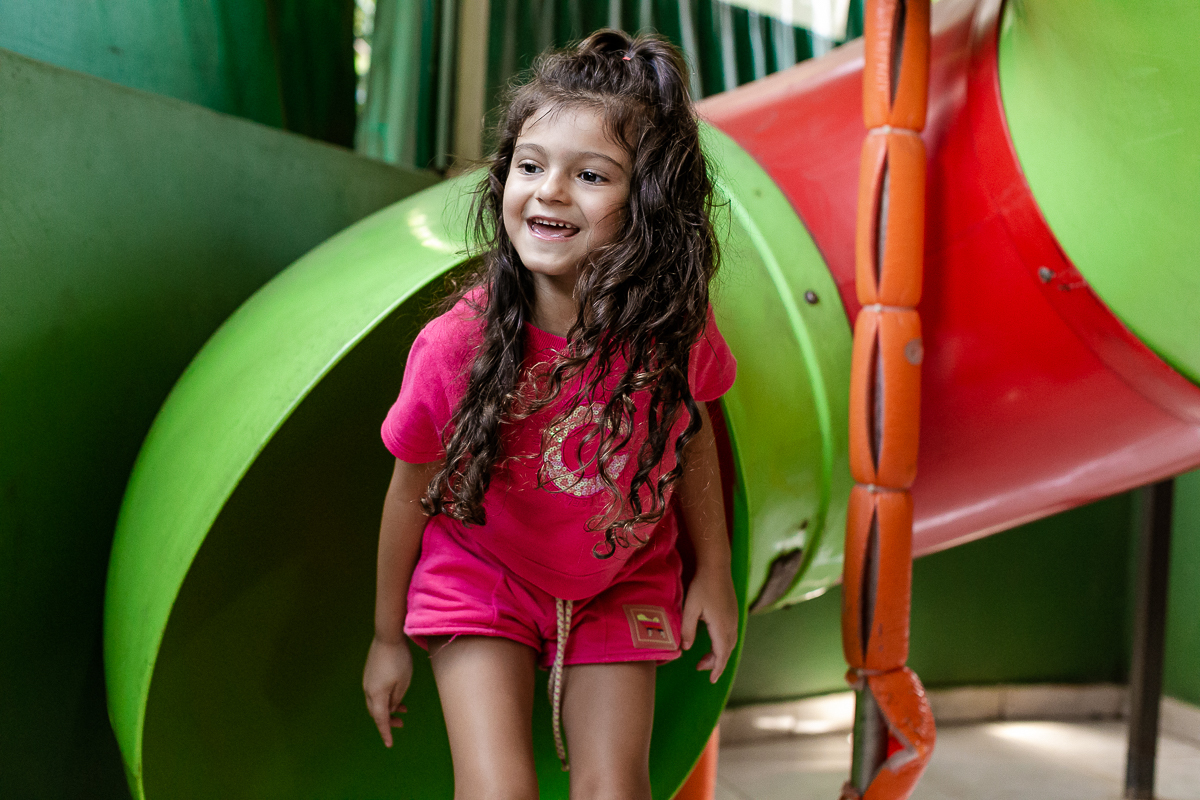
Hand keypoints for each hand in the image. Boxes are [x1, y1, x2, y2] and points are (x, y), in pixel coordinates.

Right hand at [363, 635, 413, 746]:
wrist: (388, 636)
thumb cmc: (399, 659)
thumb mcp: (403, 683)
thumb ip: (396, 699)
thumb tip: (391, 708)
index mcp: (377, 695)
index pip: (380, 720)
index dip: (385, 732)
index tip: (389, 744)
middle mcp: (368, 690)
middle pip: (377, 712)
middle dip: (387, 721)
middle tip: (401, 724)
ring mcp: (367, 681)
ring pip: (377, 702)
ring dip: (388, 708)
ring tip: (404, 709)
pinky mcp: (370, 673)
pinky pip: (376, 692)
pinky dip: (386, 698)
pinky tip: (397, 694)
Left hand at [681, 566, 738, 682]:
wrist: (717, 566)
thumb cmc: (702, 586)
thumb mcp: (690, 608)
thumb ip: (687, 630)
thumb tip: (686, 649)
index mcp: (721, 627)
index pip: (721, 655)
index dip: (716, 669)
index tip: (711, 680)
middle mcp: (731, 625)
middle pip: (726, 651)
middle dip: (715, 663)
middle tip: (699, 668)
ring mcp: (734, 618)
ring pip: (729, 643)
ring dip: (719, 653)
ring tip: (704, 658)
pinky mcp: (733, 612)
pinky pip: (730, 635)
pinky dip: (722, 644)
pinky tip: (713, 641)